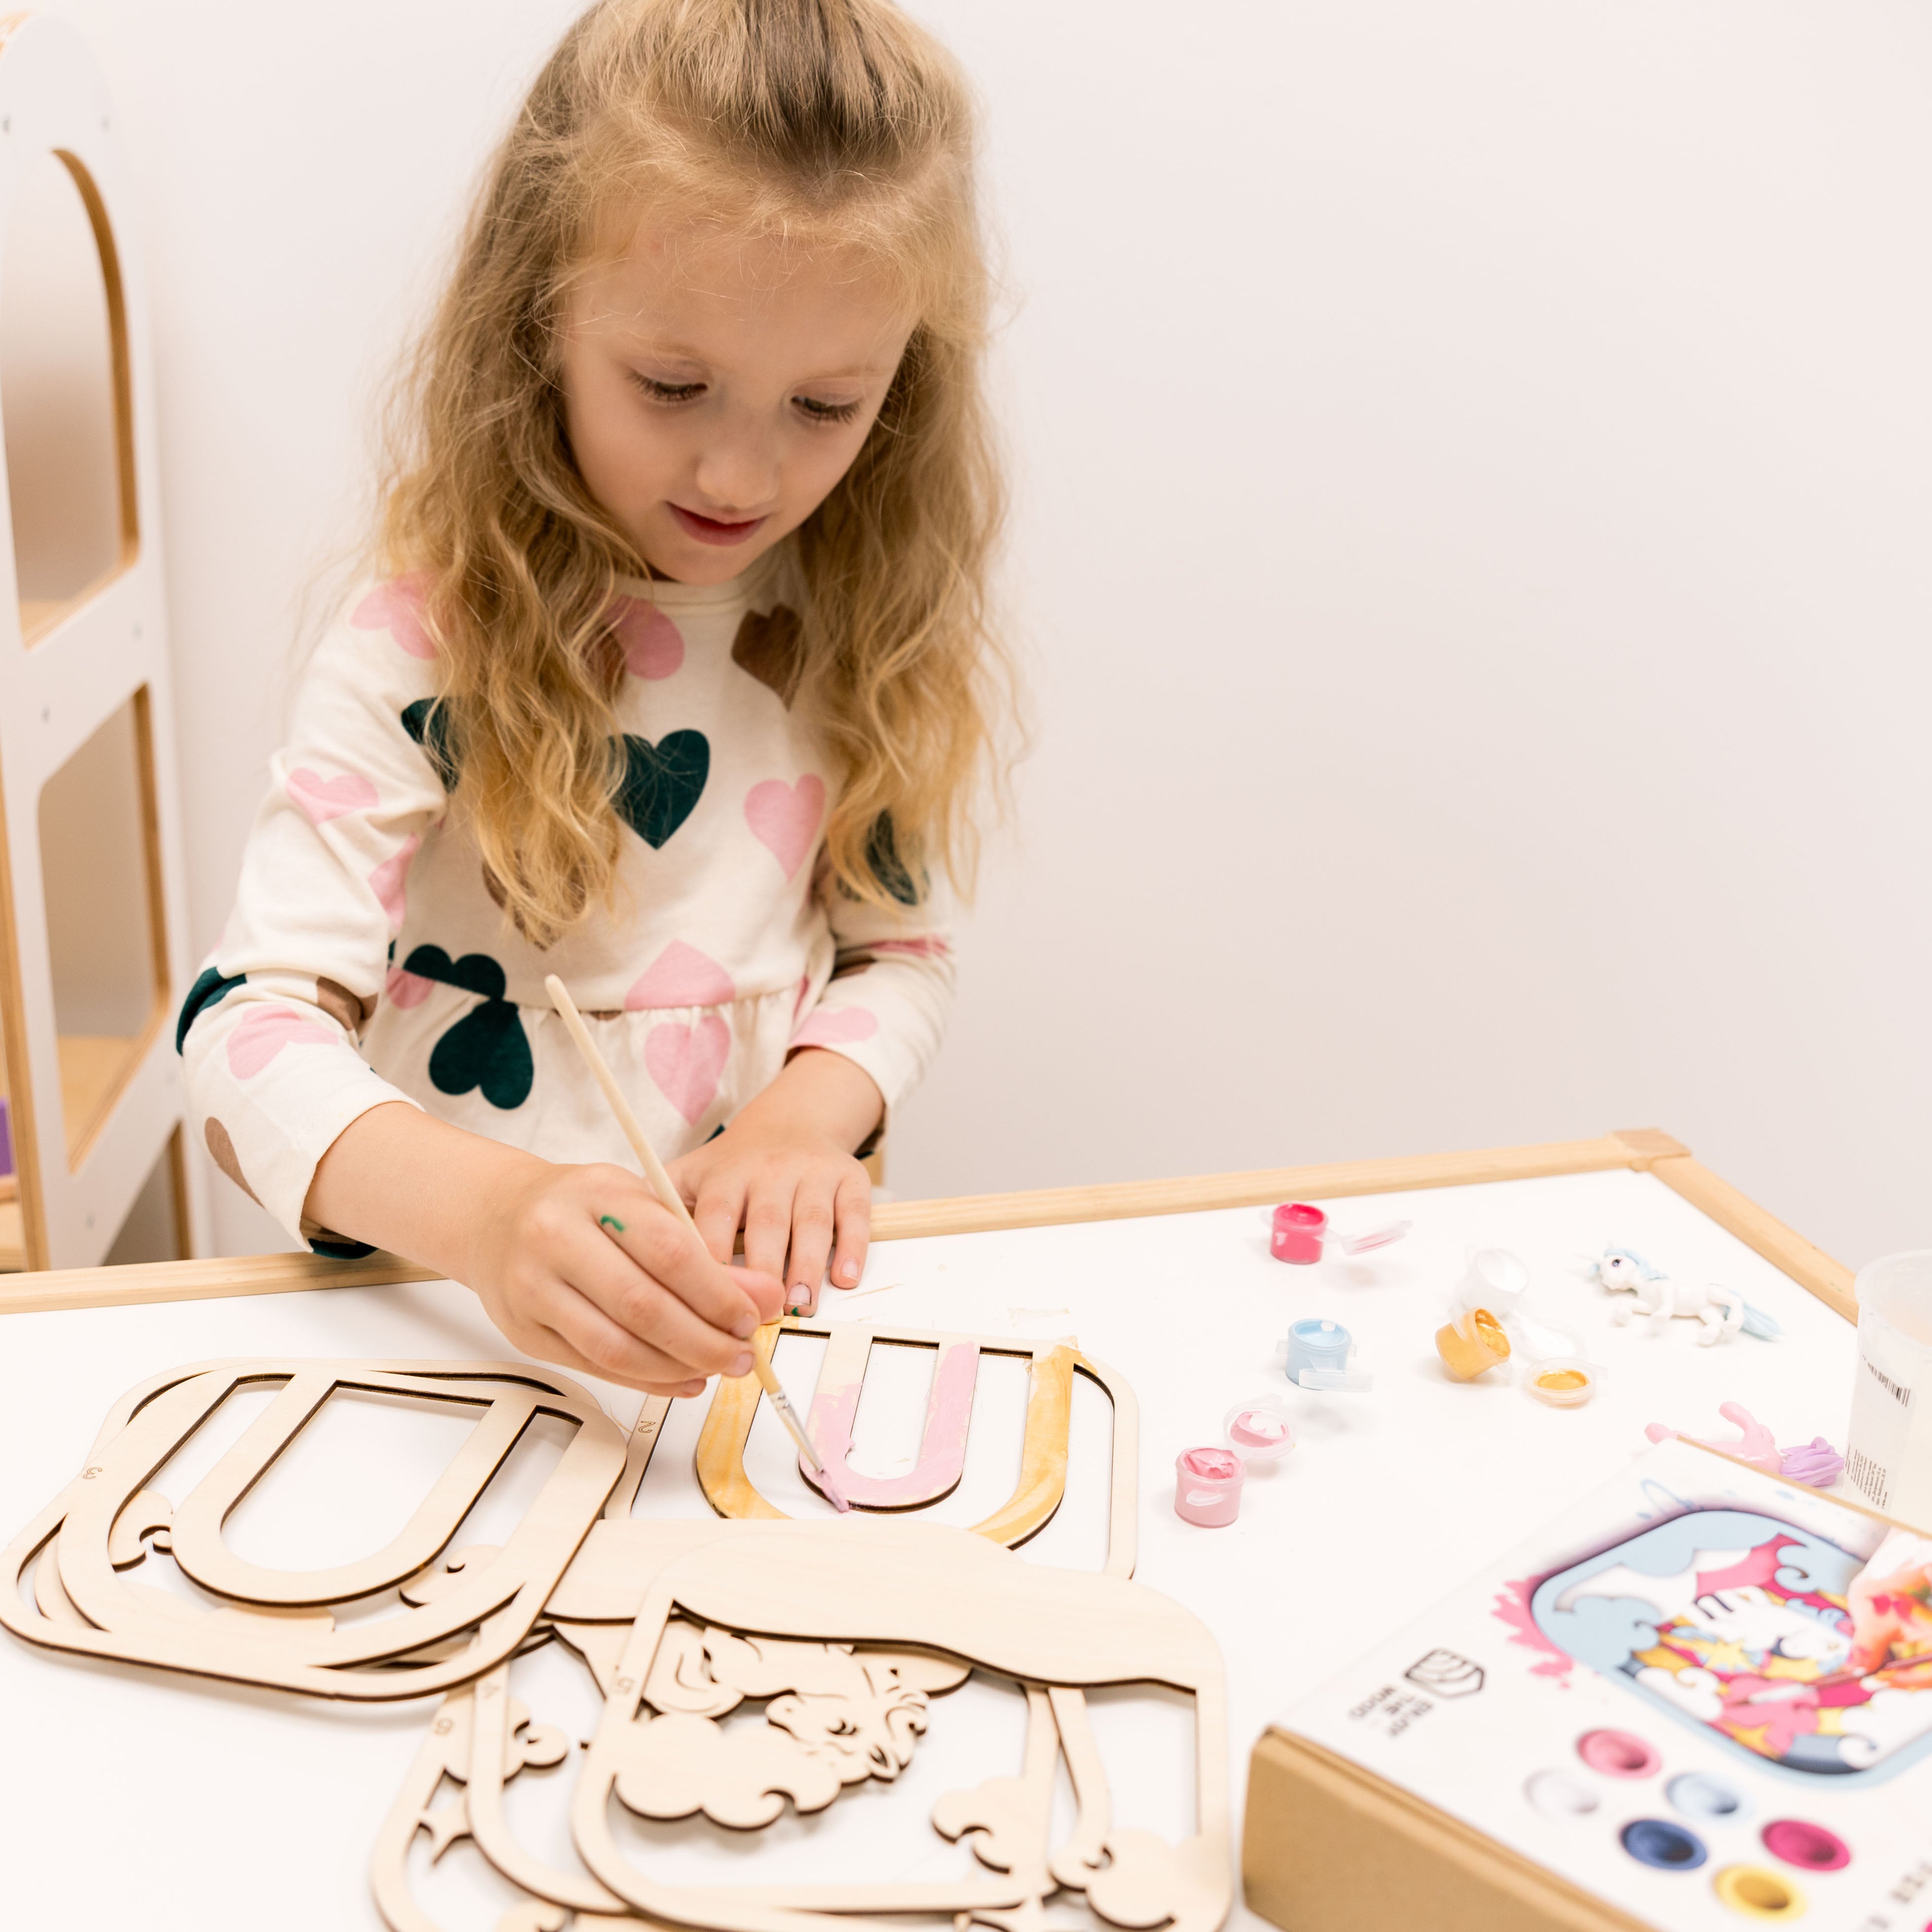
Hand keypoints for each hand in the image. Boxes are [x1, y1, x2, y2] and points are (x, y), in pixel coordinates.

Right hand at [305, 1103, 782, 1396]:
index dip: (719, 1291)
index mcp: (595, 1194)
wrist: (495, 1217)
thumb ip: (701, 1248)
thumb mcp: (642, 1204)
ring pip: (616, 1348)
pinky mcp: (523, 1333)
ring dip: (678, 1368)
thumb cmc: (581, 1206)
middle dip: (705, 1340)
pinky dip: (646, 1380)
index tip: (756, 1314)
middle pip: (643, 1306)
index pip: (668, 1249)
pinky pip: (594, 1368)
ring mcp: (532, 1290)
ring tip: (718, 1369)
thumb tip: (764, 1297)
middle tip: (744, 1354)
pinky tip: (681, 1378)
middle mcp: (555, 1239)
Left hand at [667, 1048, 882, 1315]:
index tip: (702, 1303)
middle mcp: (769, 1171)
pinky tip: (845, 1278)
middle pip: (765, 1222)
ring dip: (806, 1266)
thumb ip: (659, 1209)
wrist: (795, 1121)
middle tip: (757, 1317)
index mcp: (725, 1175)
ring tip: (799, 1306)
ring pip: (811, 1221)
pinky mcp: (849, 1179)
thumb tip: (610, 1252)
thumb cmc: (736, 1166)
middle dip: (761, 1271)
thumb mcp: (692, 1176)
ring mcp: (812, 1175)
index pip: (714, 1217)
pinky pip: (854, 1213)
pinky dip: (853, 1246)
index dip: (710, 1260)